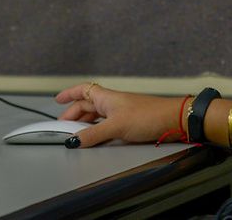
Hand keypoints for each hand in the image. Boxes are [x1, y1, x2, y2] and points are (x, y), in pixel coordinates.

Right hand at [55, 83, 183, 146]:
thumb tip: (74, 140)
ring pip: (96, 116)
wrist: (174, 120)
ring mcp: (120, 112)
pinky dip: (97, 130)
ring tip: (77, 134)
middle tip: (64, 126)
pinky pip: (106, 125)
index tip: (58, 99)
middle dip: (73, 114)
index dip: (68, 94)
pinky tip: (97, 138)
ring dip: (85, 123)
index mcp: (105, 97)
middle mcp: (111, 102)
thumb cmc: (148, 115)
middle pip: (86, 105)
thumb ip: (93, 134)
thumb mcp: (115, 127)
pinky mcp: (128, 123)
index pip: (81, 90)